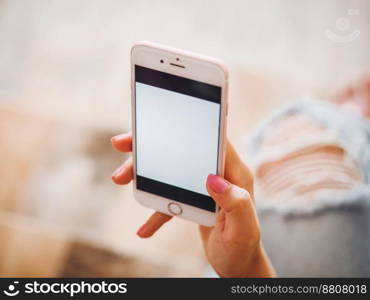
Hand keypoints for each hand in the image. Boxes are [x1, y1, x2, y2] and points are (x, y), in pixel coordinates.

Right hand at [111, 132, 274, 276]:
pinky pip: (169, 198)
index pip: (212, 138)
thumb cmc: (243, 248)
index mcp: (234, 174)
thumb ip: (235, 201)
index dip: (190, 121)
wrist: (238, 264)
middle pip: (183, 149)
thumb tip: (213, 178)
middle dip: (152, 146)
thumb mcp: (243, 229)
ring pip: (170, 169)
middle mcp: (219, 174)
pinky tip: (143, 228)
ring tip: (120, 178)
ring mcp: (203, 186)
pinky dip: (154, 210)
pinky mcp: (192, 199)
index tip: (164, 112)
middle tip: (122, 144)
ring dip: (145, 172)